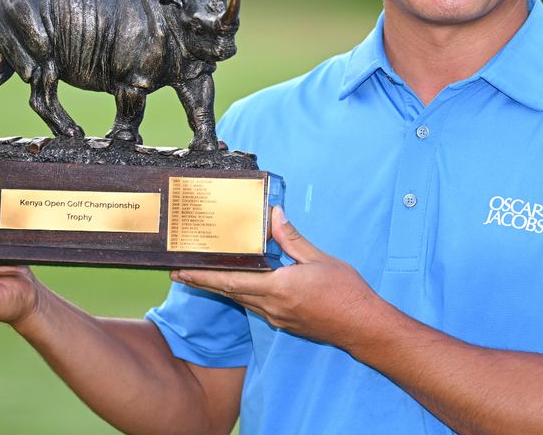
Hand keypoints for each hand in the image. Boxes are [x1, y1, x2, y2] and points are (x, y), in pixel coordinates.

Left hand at [170, 207, 384, 347]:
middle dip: (204, 282)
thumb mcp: (319, 259)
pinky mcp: (285, 321)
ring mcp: (278, 317)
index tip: (181, 272)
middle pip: (230, 293)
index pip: (232, 282)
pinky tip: (242, 284)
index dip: (203, 277)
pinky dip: (243, 293)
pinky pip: (256, 306)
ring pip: (242, 300)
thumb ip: (292, 239)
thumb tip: (274, 216)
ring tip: (205, 276)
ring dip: (222, 288)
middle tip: (180, 273)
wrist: (362, 326)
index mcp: (279, 288)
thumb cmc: (345, 293)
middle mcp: (273, 307)